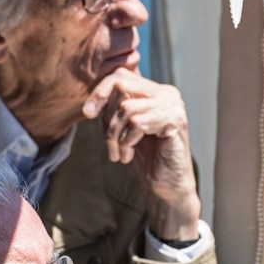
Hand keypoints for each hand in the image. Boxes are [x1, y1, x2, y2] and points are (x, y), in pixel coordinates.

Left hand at [83, 68, 200, 238]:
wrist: (165, 187)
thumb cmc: (144, 160)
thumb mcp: (121, 130)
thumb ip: (112, 111)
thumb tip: (92, 101)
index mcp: (153, 91)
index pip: (120, 76)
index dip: (99, 91)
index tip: (87, 113)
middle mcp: (166, 93)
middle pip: (122, 85)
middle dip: (107, 118)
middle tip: (109, 144)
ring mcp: (173, 105)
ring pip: (126, 108)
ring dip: (115, 136)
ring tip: (119, 155)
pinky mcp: (175, 120)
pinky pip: (138, 123)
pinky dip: (127, 142)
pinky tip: (129, 156)